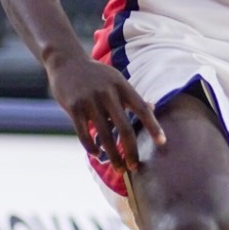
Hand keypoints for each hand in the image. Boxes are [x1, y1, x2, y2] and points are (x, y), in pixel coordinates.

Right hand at [46, 53, 165, 172]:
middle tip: (134, 167)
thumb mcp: (116, 79)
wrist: (66, 61)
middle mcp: (107, 93)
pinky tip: (98, 154)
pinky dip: (92, 148)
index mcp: (121, 86)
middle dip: (131, 151)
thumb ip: (131, 95)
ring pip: (104, 136)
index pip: (141, 108)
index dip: (153, 126)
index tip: (162, 143)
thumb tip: (152, 108)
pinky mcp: (74, 107)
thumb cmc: (96, 74)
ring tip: (118, 168)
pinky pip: (84, 134)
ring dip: (112, 156)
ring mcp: (90, 101)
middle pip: (124, 128)